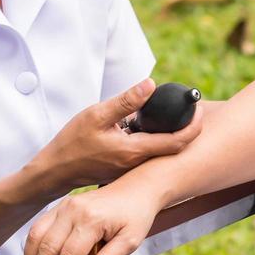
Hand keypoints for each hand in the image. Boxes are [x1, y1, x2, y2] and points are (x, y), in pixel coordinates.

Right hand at [22, 180, 163, 254]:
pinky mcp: (62, 205)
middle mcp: (73, 210)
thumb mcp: (130, 240)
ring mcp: (65, 206)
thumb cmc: (136, 212)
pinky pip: (40, 226)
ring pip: (37, 235)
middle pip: (48, 247)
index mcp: (91, 220)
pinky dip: (32, 246)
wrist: (137, 188)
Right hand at [33, 79, 202, 193]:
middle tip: (189, 108)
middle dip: (187, 127)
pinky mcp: (126, 167)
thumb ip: (126, 101)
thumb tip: (151, 84)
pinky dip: (154, 137)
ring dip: (169, 131)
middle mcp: (138, 163)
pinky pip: (148, 152)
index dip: (194, 125)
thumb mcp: (97, 114)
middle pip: (175, 147)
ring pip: (162, 150)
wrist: (56, 170)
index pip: (178, 141)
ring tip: (166, 111)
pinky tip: (143, 124)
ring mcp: (133, 168)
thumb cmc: (73, 142)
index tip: (197, 108)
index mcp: (134, 151)